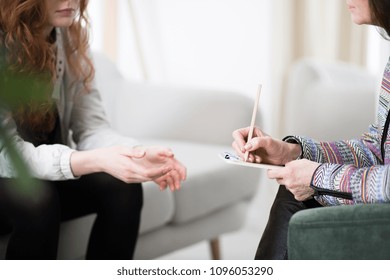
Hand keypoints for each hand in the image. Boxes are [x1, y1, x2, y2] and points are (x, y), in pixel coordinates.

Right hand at [71, 145, 185, 190]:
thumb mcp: (122, 149)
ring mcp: (128, 179)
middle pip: (149, 178)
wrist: (99, 161)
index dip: (160, 171)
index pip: (148, 173)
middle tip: (171, 169)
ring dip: (156, 176)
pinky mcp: (127, 179)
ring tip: (166, 170)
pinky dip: (149, 177)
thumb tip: (143, 152)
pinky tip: (155, 172)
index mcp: (129, 168)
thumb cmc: (110, 153)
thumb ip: (133, 152)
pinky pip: (141, 179)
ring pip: (145, 179)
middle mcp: (129, 176)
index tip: (168, 167)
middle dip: (161, 174)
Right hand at [232, 126, 300, 164]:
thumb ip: (258, 142)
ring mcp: (248, 147)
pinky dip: (249, 161)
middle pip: (236, 144)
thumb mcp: (269, 142)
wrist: (283, 156)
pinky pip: (243, 158)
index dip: (239, 142)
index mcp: (251, 131)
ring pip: (239, 153)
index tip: (245, 149)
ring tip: (257, 159)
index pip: (237, 134)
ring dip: (246, 158)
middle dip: (242, 152)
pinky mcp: (249, 155)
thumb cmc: (278, 146)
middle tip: (250, 157)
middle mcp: (248, 139)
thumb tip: (247, 146)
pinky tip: (257, 161)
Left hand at [267, 159, 320, 200]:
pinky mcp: (298, 196)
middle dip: (282, 177)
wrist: (323, 178)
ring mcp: (293, 190)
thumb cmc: (312, 168)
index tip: (272, 172)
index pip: (271, 174)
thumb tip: (284, 166)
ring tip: (300, 179)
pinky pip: (294, 193)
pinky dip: (298, 190)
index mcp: (287, 173)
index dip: (271, 172)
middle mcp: (288, 182)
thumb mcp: (298, 161)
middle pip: (279, 181)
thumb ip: (289, 165)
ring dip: (291, 183)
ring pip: (287, 186)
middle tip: (290, 174)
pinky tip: (303, 185)